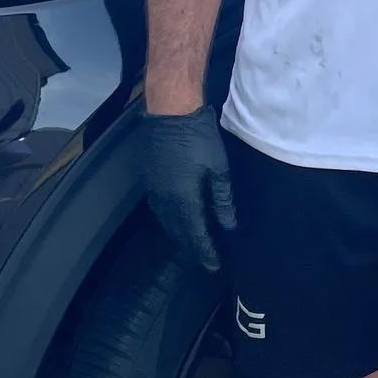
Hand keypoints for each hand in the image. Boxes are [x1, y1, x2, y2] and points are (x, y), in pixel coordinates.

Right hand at [138, 106, 236, 272]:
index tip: (213, 266)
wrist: (170, 112)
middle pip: (178, 231)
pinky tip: (177, 218)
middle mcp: (165, 200)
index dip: (205, 251)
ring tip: (192, 243)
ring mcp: (154, 189)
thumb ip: (222, 200)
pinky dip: (170, 219)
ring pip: (166, 221)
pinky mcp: (149, 179)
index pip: (195, 234)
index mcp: (184, 199)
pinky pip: (159, 208)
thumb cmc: (199, 137)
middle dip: (191, 246)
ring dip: (179, 234)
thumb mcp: (218, 168)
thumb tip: (228, 225)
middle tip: (204, 257)